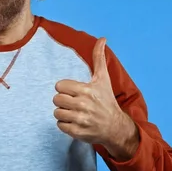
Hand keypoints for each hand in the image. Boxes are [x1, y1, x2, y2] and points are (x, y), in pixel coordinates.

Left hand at [53, 38, 137, 157]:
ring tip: (74, 112)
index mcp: (86, 90)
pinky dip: (65, 124)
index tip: (74, 92)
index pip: (59, 86)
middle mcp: (83, 105)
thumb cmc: (106, 100)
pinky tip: (75, 122)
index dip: (65, 88)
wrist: (115, 126)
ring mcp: (80, 120)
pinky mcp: (77, 132)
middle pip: (56, 99)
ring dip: (63, 113)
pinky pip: (59, 125)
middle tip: (74, 102)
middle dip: (63, 101)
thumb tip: (102, 38)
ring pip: (56, 112)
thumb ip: (99, 58)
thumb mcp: (103, 79)